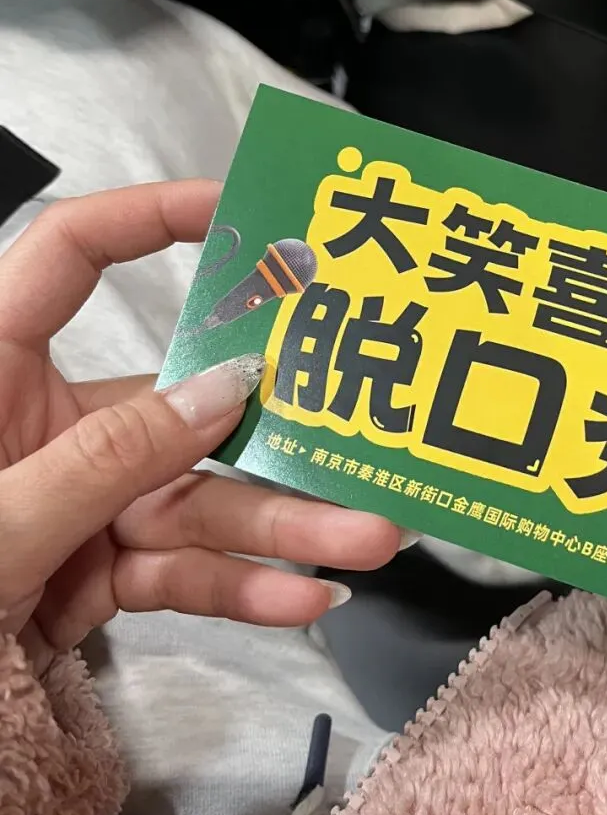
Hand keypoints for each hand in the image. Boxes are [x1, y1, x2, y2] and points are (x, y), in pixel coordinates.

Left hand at [0, 180, 400, 672]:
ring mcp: (78, 500)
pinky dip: (238, 588)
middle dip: (272, 437)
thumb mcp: (2, 518)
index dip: (152, 216)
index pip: (71, 254)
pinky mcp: (95, 571)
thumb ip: (111, 456)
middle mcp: (45, 422)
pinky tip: (299, 599)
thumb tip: (225, 390)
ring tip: (364, 539)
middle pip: (174, 407)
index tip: (241, 215)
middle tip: (357, 433)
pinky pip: (178, 570)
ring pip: (195, 500)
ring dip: (281, 527)